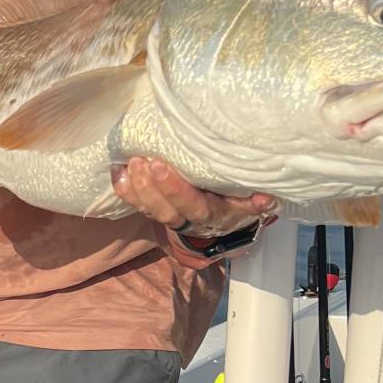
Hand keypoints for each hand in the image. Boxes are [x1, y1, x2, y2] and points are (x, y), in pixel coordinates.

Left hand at [112, 157, 277, 237]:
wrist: (228, 221)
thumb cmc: (241, 202)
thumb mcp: (254, 203)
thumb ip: (259, 202)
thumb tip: (265, 199)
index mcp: (214, 216)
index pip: (193, 206)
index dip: (175, 190)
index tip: (162, 167)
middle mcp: (190, 220)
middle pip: (165, 210)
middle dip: (150, 186)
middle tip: (140, 160)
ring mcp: (172, 217)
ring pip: (149, 209)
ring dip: (136, 188)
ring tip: (129, 163)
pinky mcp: (158, 211)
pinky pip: (138, 205)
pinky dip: (125, 190)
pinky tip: (117, 170)